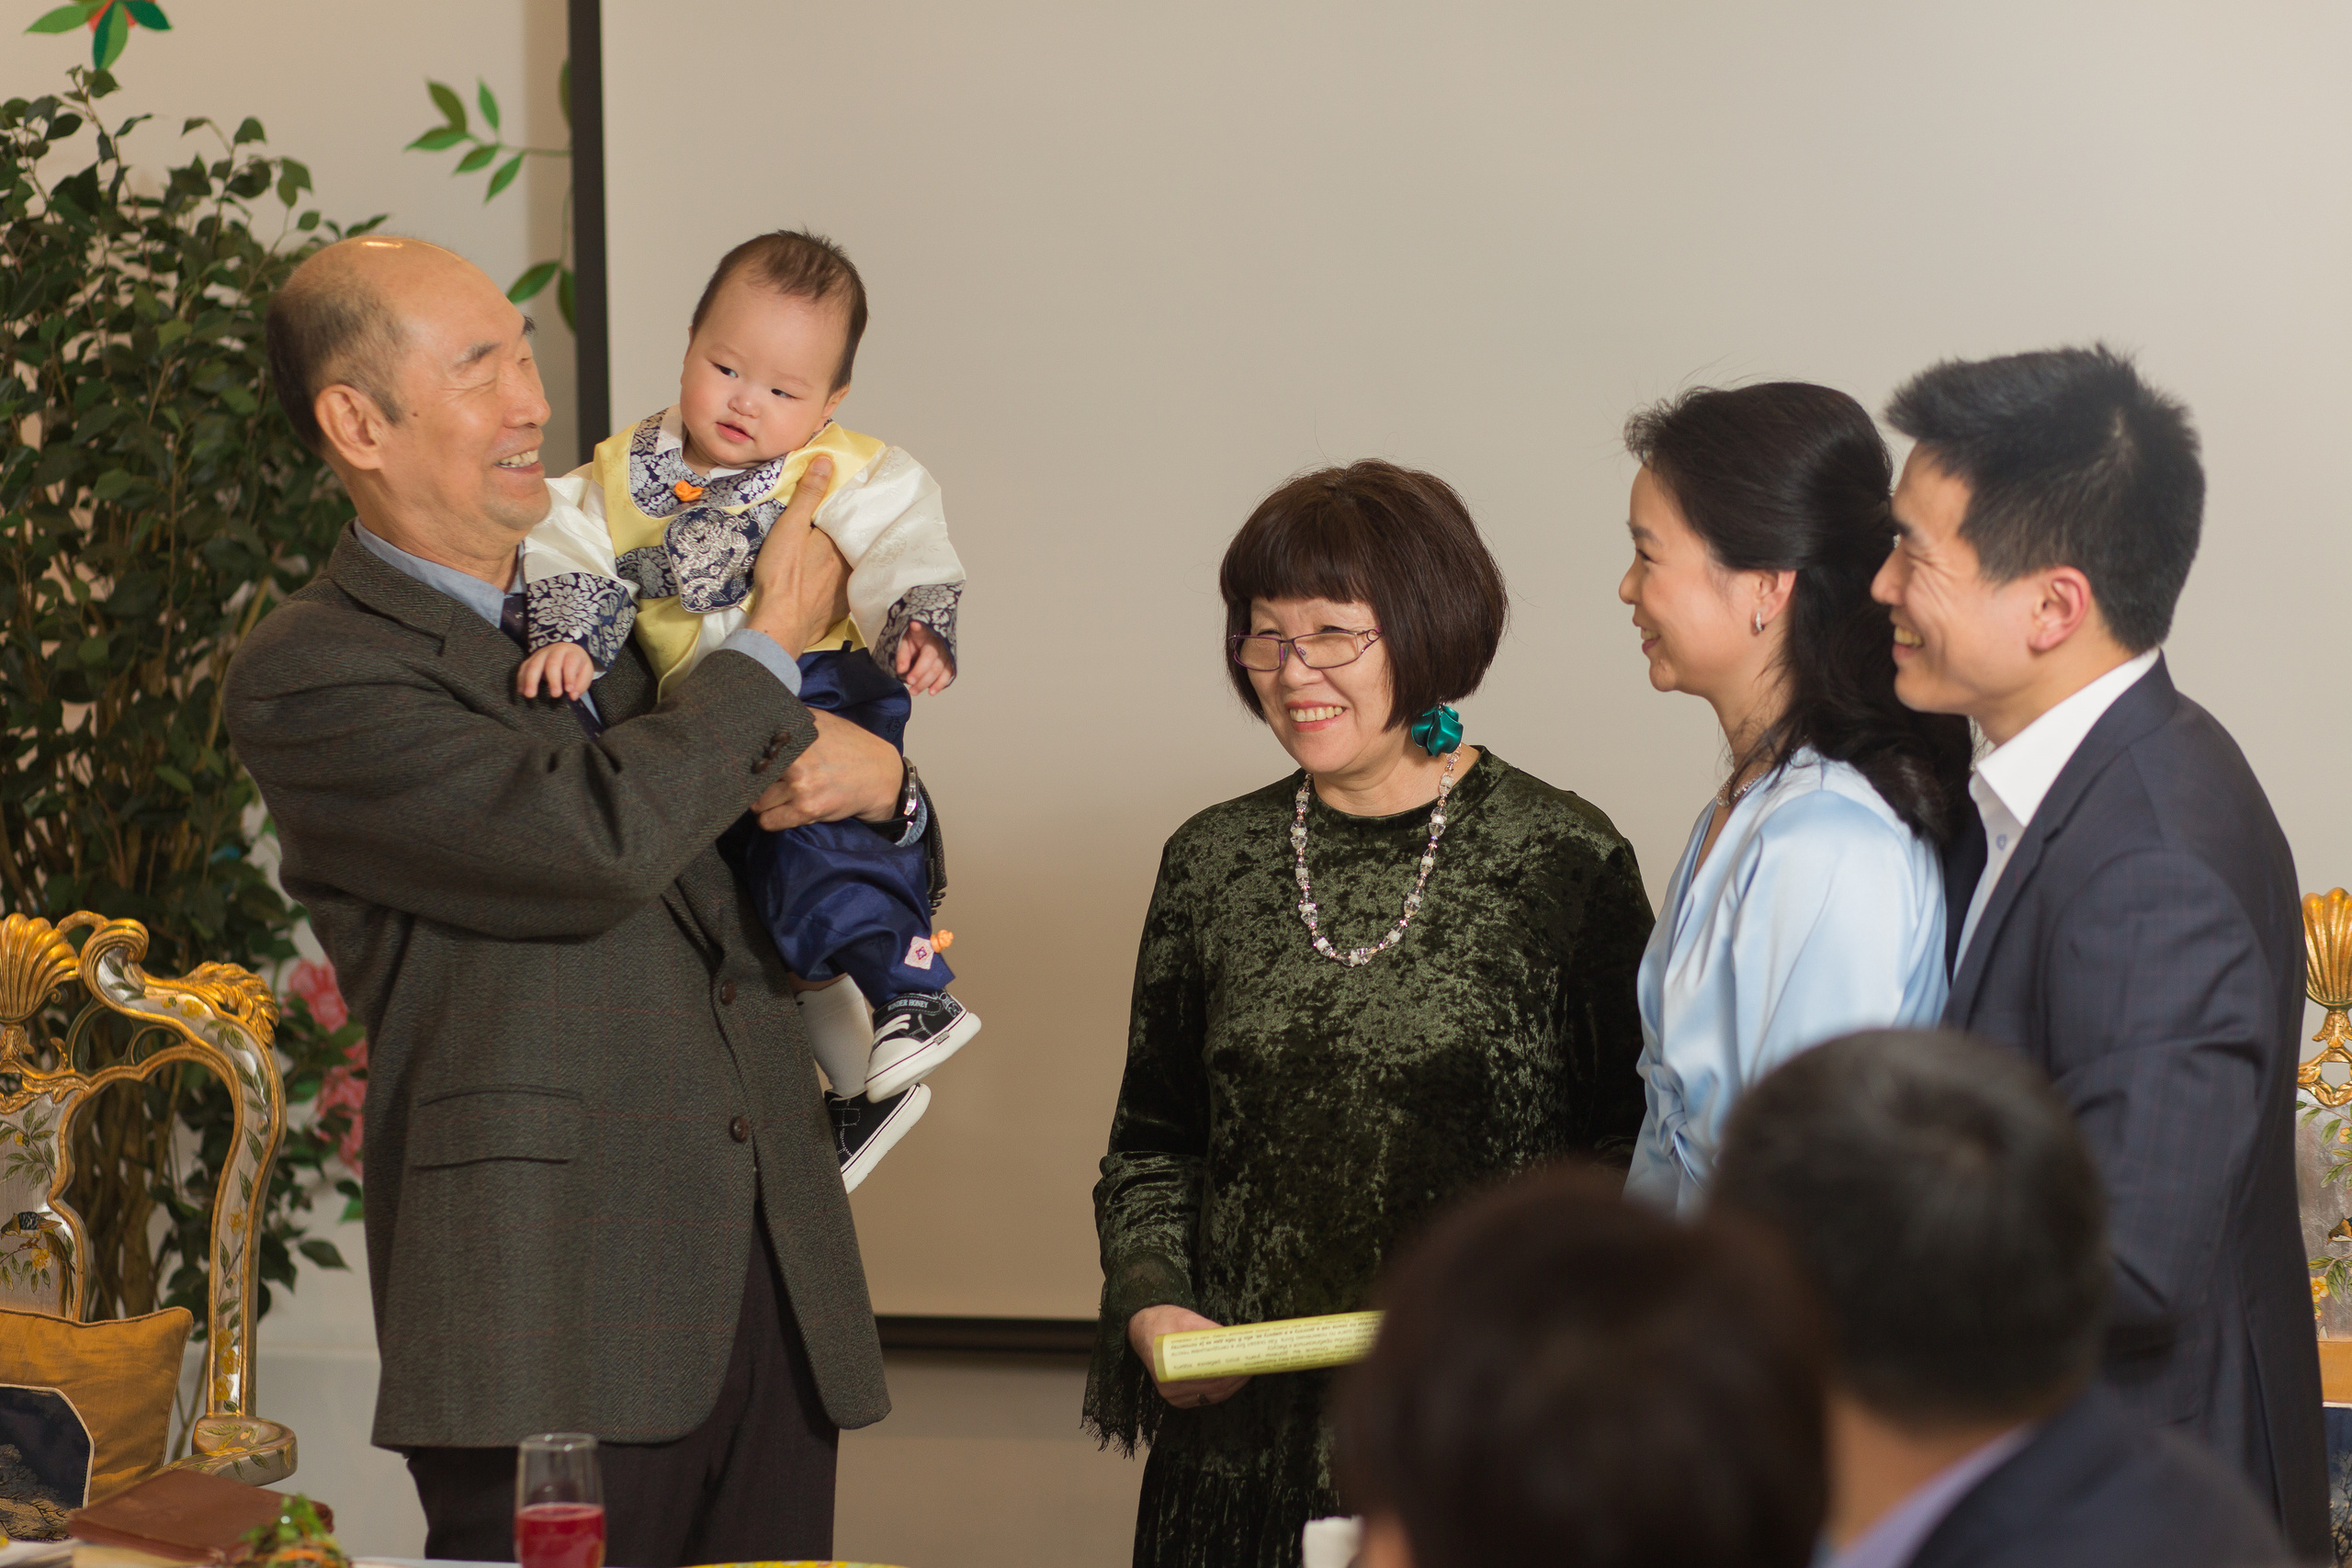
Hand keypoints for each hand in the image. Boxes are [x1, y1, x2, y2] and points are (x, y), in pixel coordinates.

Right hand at [517, 642, 596, 700]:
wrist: (566, 648)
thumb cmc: (577, 664)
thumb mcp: (586, 671)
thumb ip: (581, 683)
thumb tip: (573, 696)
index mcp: (571, 653)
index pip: (570, 663)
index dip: (570, 676)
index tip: (569, 690)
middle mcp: (555, 651)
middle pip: (552, 663)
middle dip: (553, 680)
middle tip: (555, 695)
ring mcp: (541, 654)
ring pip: (534, 664)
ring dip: (531, 680)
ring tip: (530, 695)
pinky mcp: (531, 658)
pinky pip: (524, 667)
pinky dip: (521, 679)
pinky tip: (521, 691)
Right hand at [744, 457, 848, 654]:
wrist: (782, 623)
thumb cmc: (783, 573)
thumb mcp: (790, 527)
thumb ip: (808, 495)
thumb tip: (827, 461)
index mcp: (840, 542)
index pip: (853, 522)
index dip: (852, 513)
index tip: (855, 503)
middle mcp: (850, 564)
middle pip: (855, 545)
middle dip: (853, 537)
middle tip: (849, 529)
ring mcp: (848, 589)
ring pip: (853, 568)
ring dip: (850, 561)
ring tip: (845, 553)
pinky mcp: (840, 610)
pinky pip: (847, 591)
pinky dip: (843, 585)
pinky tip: (838, 583)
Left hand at [753, 709, 903, 828]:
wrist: (881, 775)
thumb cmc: (851, 746)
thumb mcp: (823, 721)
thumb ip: (793, 719)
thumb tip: (761, 715)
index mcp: (796, 736)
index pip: (752, 752)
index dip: (748, 761)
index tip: (749, 766)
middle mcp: (796, 760)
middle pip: (752, 780)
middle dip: (757, 784)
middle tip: (767, 784)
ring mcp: (801, 786)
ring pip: (758, 803)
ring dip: (764, 804)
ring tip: (777, 798)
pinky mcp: (808, 809)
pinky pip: (770, 822)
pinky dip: (771, 820)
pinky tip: (781, 812)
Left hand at [894, 622, 954, 695]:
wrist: (925, 638)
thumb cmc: (913, 640)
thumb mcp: (904, 642)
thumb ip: (902, 655)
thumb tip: (901, 670)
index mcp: (924, 633)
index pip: (922, 633)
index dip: (919, 629)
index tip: (914, 625)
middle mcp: (938, 642)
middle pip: (931, 660)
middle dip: (920, 674)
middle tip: (909, 684)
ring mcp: (946, 652)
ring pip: (939, 669)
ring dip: (926, 683)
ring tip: (914, 691)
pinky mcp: (950, 661)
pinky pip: (948, 674)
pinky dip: (940, 684)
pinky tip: (931, 692)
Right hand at [1128, 1304, 1249, 1408]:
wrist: (1140, 1330)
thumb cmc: (1162, 1321)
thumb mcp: (1185, 1319)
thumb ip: (1208, 1329)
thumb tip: (1234, 1338)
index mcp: (1169, 1368)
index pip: (1209, 1378)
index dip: (1232, 1374)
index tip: (1247, 1364)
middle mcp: (1169, 1388)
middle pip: (1214, 1390)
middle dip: (1237, 1379)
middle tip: (1252, 1366)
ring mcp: (1172, 1396)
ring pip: (1212, 1396)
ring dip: (1232, 1386)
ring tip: (1247, 1371)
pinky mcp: (1176, 1398)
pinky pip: (1205, 1398)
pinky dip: (1221, 1391)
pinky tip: (1232, 1380)